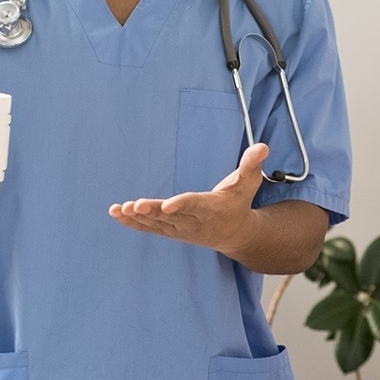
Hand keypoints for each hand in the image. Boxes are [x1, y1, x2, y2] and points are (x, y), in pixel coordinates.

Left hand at [110, 142, 268, 253]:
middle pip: (170, 217)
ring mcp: (180, 229)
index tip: (167, 204)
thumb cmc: (238, 203)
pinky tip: (117, 213)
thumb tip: (263, 145)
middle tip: (135, 205)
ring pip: (156, 224)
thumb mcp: (248, 183)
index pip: (195, 206)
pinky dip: (132, 222)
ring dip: (137, 218)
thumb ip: (251, 164)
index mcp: (211, 208)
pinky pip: (149, 228)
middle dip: (152, 212)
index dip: (181, 205)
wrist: (235, 234)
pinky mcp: (170, 231)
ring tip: (120, 209)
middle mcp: (194, 222)